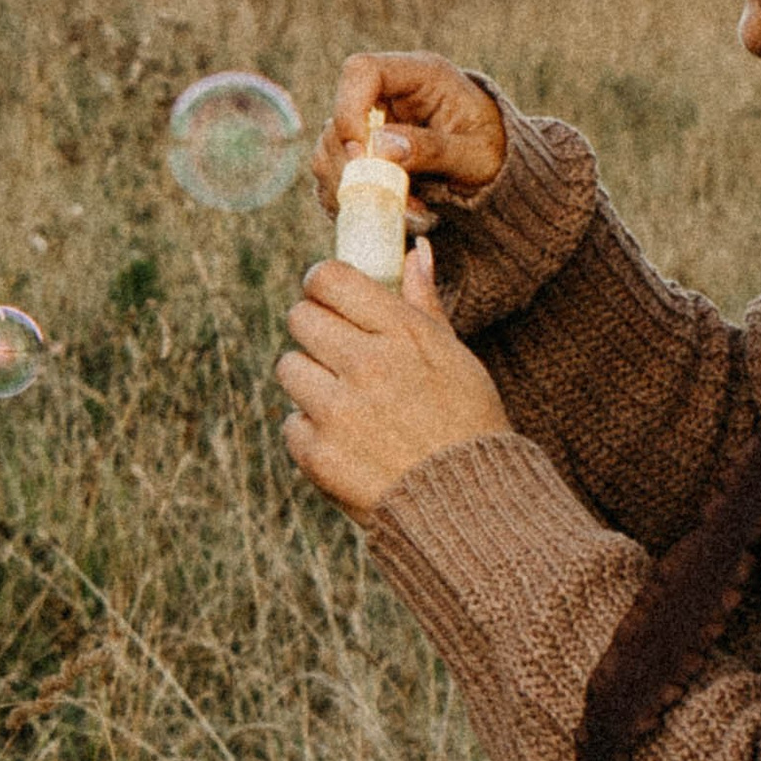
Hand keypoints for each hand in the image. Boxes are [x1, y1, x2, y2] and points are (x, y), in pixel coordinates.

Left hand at [277, 247, 511, 523]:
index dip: (322, 285)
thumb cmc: (468, 425)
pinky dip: (312, 433)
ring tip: (349, 406)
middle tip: (338, 354)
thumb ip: (425, 304)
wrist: (471, 509)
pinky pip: (291, 423)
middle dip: (315, 332)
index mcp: (403, 334)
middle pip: (300, 317)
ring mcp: (339, 410)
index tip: (327, 298)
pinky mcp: (318, 453)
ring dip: (310, 383)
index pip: (329, 279)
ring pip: (288, 368)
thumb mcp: (456, 358)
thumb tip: (416, 251)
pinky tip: (349, 445)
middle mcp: (367, 365)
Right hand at [310, 52, 505, 227]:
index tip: (362, 153)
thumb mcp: (477, 154)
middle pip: (337, 119)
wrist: (498, 166)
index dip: (349, 108)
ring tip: (405, 211)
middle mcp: (386, 95)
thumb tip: (383, 148)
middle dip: (354, 166)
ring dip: (357, 190)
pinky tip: (389, 212)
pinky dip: (355, 201)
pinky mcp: (361, 154)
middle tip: (385, 198)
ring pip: (329, 152)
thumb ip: (434, 149)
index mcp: (419, 76)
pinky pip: (335, 176)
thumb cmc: (495, 150)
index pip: (361, 71)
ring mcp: (368, 124)